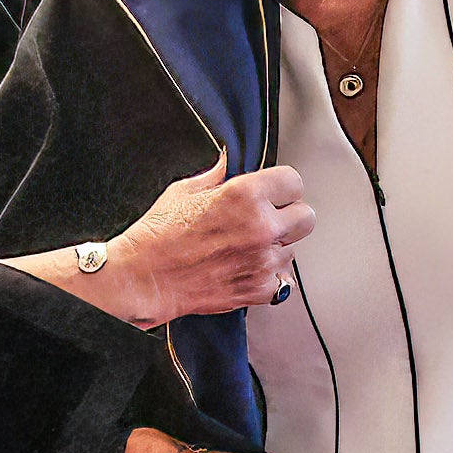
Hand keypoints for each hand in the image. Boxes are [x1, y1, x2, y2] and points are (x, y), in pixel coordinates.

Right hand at [82, 160, 312, 326]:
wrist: (145, 277)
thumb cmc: (158, 235)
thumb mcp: (184, 191)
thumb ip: (216, 176)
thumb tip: (226, 163)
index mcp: (245, 195)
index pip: (294, 182)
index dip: (283, 187)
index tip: (276, 193)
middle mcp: (260, 227)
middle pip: (306, 217)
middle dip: (290, 216)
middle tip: (270, 220)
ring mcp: (262, 261)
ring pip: (293, 250)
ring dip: (276, 248)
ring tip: (246, 248)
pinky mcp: (259, 289)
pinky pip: (283, 280)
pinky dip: (270, 277)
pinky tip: (247, 269)